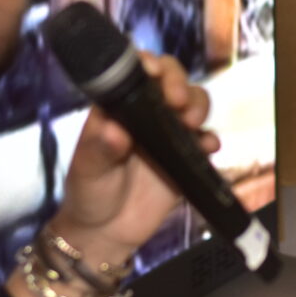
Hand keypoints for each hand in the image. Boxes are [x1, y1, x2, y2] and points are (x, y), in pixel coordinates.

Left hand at [48, 52, 218, 266]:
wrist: (106, 232)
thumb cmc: (88, 192)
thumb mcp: (86, 170)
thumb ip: (98, 148)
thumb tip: (114, 130)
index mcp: (119, 106)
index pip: (136, 72)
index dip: (148, 63)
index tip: (153, 71)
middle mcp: (147, 112)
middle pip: (171, 80)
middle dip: (179, 82)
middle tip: (177, 101)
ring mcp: (169, 133)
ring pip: (192, 103)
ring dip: (197, 105)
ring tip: (191, 123)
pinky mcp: (186, 156)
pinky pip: (204, 139)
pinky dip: (209, 139)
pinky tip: (208, 147)